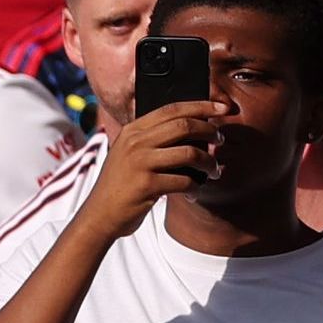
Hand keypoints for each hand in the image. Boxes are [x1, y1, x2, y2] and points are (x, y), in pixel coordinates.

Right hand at [85, 99, 227, 235]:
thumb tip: (196, 128)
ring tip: (213, 170)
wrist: (98, 216)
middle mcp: (134, 143)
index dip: (201, 105)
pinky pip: (184, 180)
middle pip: (184, 126)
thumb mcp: (129, 154)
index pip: (172, 109)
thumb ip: (152, 139)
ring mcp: (139, 163)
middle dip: (210, 131)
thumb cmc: (121, 186)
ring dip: (209, 162)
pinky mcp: (146, 185)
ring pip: (190, 153)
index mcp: (132, 131)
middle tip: (220, 140)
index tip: (223, 107)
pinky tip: (194, 191)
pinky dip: (195, 187)